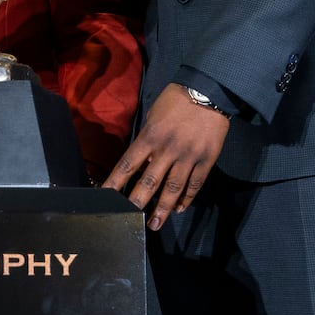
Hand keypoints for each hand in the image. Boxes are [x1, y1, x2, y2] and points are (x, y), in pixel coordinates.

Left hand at [100, 84, 228, 230]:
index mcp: (150, 136)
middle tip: (130, 218)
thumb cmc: (175, 100)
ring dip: (163, 208)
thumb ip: (147, 140)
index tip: (106, 196)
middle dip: (137, 202)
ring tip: (155, 224)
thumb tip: (141, 163)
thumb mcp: (153, 115)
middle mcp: (168, 149)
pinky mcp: (207, 160)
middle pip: (149, 182)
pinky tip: (179, 208)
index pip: (128, 164)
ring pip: (173, 189)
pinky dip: (186, 198)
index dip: (115, 182)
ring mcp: (189, 156)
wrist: (208, 91)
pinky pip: (195, 184)